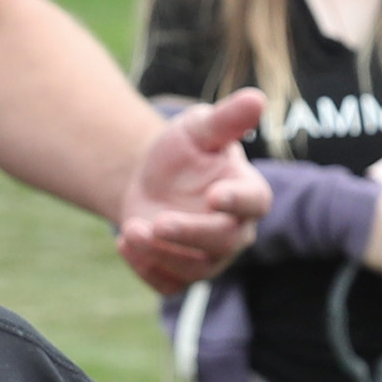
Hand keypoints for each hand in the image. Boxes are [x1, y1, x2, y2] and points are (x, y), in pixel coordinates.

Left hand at [121, 91, 269, 294]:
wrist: (148, 180)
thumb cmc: (183, 150)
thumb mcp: (199, 128)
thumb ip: (227, 118)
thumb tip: (257, 97)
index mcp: (248, 193)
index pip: (254, 202)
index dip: (237, 201)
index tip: (214, 195)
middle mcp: (235, 231)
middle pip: (224, 241)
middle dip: (190, 233)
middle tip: (158, 221)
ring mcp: (210, 258)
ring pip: (195, 269)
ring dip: (161, 253)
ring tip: (131, 228)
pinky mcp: (181, 275)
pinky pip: (168, 284)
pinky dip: (145, 268)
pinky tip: (124, 243)